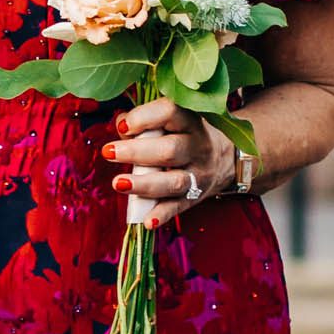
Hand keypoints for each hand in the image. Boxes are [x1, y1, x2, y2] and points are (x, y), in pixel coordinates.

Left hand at [102, 99, 238, 229]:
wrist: (225, 157)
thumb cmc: (183, 132)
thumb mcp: (171, 119)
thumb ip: (145, 119)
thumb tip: (122, 126)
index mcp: (190, 121)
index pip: (169, 113)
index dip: (144, 118)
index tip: (123, 126)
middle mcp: (197, 146)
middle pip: (169, 150)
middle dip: (136, 152)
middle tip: (109, 152)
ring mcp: (198, 174)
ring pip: (173, 181)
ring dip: (144, 184)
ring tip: (119, 183)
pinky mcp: (195, 197)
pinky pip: (178, 208)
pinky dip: (162, 215)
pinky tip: (147, 221)